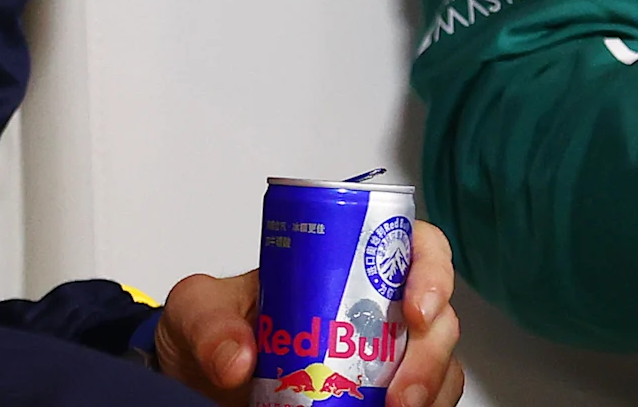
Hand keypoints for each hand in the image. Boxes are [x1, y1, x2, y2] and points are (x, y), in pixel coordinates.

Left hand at [151, 221, 465, 406]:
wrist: (200, 383)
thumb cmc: (211, 329)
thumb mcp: (196, 310)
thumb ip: (208, 322)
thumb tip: (238, 360)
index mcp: (346, 265)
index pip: (413, 247)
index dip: (431, 270)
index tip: (416, 309)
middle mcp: (377, 311)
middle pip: (438, 318)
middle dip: (431, 355)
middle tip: (402, 394)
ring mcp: (384, 360)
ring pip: (441, 368)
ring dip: (431, 391)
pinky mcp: (380, 399)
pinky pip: (425, 403)